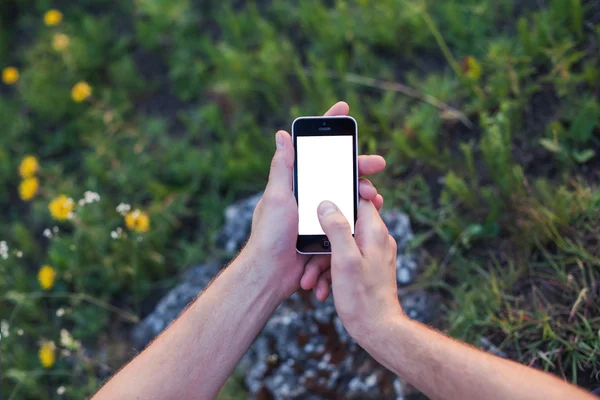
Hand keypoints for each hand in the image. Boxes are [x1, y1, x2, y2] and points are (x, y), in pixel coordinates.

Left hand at [243, 101, 385, 301]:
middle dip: (359, 166)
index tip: (343, 108)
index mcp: (295, 183)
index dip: (328, 129)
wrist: (272, 274)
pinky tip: (371, 214)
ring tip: (374, 195)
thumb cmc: (270, 235)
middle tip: (378, 164)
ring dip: (363, 192)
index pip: (313, 150)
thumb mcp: (277, 197)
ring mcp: (318, 213)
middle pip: (337, 173)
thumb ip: (282, 168)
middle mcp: (307, 194)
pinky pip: (347, 220)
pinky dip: (360, 216)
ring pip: (347, 196)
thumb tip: (282, 134)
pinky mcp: (326, 233)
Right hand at [316, 198, 403, 340]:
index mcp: (374, 231)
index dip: (341, 196)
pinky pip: (344, 262)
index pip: (360, 199)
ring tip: (309, 281)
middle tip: (307, 256)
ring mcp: (372, 254)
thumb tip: (327, 204)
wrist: (377, 330)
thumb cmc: (362, 297)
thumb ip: (337, 228)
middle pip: (344, 225)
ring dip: (322, 262)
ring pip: (340, 247)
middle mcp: (376, 239)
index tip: (322, 199)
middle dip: (322, 241)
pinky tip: (321, 290)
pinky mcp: (367, 269)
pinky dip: (331, 273)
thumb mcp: (344, 259)